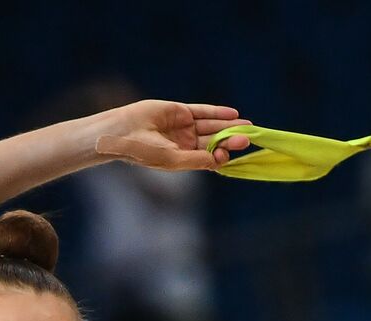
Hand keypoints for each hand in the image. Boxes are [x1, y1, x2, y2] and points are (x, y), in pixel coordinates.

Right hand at [95, 99, 251, 171]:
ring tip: (247, 125)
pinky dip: (217, 112)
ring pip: (211, 126)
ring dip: (228, 126)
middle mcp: (186, 144)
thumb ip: (197, 159)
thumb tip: (220, 159)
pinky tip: (232, 114)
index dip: (221, 155)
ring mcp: (184, 127)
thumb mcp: (173, 159)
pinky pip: (203, 111)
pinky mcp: (180, 111)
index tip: (228, 153)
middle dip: (230, 139)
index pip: (209, 157)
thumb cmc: (144, 151)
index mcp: (184, 158)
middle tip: (247, 138)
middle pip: (214, 141)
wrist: (123, 131)